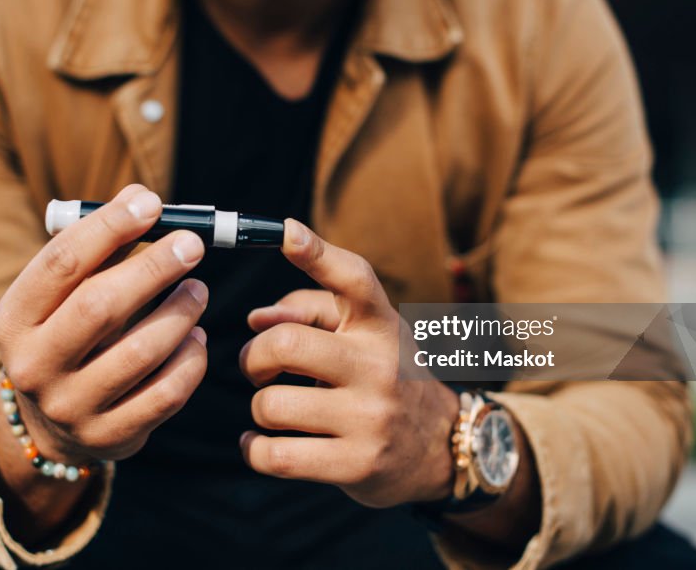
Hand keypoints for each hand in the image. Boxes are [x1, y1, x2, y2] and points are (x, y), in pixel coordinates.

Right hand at [0, 184, 207, 519]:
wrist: (51, 425)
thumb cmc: (69, 335)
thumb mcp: (66, 296)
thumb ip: (101, 248)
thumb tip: (144, 198)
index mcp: (14, 320)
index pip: (62, 262)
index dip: (109, 226)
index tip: (151, 203)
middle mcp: (33, 366)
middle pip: (100, 306)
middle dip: (153, 268)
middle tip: (193, 244)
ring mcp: (71, 408)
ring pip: (141, 352)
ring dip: (181, 312)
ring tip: (198, 291)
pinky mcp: (111, 437)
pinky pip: (166, 393)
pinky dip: (191, 359)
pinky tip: (197, 337)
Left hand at [239, 220, 458, 507]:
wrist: (441, 447)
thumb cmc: (383, 376)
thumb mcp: (363, 334)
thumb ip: (310, 309)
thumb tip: (256, 319)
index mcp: (380, 324)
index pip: (353, 279)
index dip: (317, 253)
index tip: (286, 231)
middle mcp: (379, 365)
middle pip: (286, 343)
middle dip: (254, 358)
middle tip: (259, 368)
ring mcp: (370, 417)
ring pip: (272, 405)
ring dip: (260, 408)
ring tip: (274, 410)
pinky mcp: (357, 464)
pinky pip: (278, 456)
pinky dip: (256, 450)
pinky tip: (260, 443)